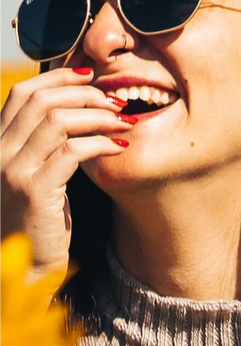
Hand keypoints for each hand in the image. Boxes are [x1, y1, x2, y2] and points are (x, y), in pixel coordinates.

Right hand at [0, 69, 128, 280]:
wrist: (22, 268)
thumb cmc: (38, 222)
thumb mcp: (39, 175)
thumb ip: (48, 146)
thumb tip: (82, 113)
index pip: (22, 93)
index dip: (59, 77)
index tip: (93, 77)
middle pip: (41, 100)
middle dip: (86, 94)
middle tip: (117, 101)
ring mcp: (12, 171)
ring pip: (57, 120)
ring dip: (98, 115)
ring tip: (124, 121)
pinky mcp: (34, 191)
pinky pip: (72, 151)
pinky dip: (101, 143)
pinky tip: (120, 147)